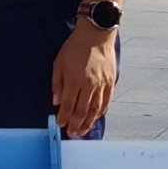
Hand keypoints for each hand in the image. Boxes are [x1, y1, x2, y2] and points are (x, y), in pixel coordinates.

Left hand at [50, 22, 119, 136]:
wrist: (96, 34)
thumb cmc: (75, 47)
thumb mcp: (59, 63)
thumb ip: (57, 84)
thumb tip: (57, 102)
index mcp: (74, 80)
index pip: (68, 105)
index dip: (64, 117)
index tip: (60, 124)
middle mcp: (89, 85)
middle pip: (82, 111)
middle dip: (76, 124)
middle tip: (72, 133)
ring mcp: (102, 84)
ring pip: (95, 109)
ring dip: (88, 122)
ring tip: (83, 130)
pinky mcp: (110, 82)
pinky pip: (106, 101)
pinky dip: (100, 112)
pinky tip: (95, 117)